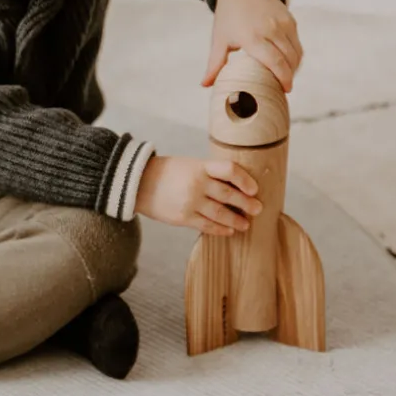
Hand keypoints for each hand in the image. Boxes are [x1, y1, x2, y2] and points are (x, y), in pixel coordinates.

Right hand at [135, 156, 261, 235]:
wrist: (137, 183)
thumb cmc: (166, 172)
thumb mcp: (188, 165)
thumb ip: (208, 173)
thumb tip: (234, 186)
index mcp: (199, 167)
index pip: (229, 170)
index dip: (245, 180)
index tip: (254, 189)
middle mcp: (197, 184)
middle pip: (229, 195)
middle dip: (247, 203)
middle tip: (258, 209)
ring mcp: (190, 202)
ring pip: (221, 214)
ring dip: (236, 220)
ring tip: (245, 224)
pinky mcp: (183, 217)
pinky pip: (207, 226)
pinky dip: (220, 229)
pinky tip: (228, 230)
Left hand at [202, 0, 302, 91]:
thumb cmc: (228, 16)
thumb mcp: (219, 39)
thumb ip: (215, 64)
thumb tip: (205, 85)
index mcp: (252, 37)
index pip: (275, 62)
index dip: (283, 78)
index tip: (285, 90)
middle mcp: (271, 29)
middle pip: (289, 60)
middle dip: (289, 76)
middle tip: (283, 88)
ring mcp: (283, 24)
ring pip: (296, 52)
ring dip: (294, 67)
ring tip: (285, 77)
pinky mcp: (290, 20)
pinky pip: (297, 43)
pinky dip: (295, 56)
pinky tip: (287, 64)